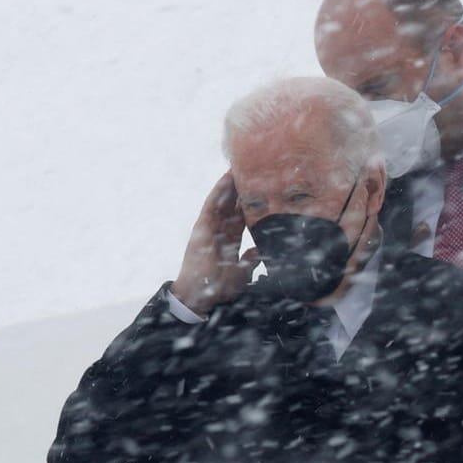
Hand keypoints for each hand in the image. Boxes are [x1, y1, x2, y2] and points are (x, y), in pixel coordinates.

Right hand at [174, 173, 257, 315]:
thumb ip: (251, 259)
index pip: (242, 217)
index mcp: (228, 240)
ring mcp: (209, 228)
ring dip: (230, 184)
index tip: (262, 190)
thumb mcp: (242, 271)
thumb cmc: (218, 287)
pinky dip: (218, 191)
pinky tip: (226, 178)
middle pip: (232, 204)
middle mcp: (218, 231)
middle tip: (253, 170)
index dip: (251, 203)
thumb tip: (260, 250)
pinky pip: (211, 205)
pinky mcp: (201, 228)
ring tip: (240, 167)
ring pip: (222, 201)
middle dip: (241, 188)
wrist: (201, 296)